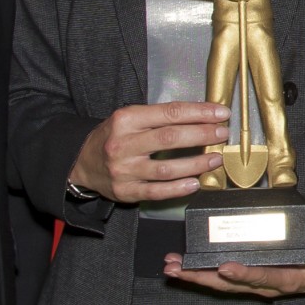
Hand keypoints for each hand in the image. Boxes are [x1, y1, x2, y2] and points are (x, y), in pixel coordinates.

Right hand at [71, 101, 230, 203]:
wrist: (82, 162)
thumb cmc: (114, 137)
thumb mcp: (130, 119)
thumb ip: (160, 117)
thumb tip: (203, 116)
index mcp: (126, 120)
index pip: (169, 113)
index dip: (199, 113)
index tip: (221, 113)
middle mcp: (123, 144)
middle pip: (170, 138)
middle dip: (202, 135)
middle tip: (222, 134)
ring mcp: (123, 170)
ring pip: (166, 168)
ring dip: (196, 164)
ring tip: (215, 159)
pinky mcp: (125, 191)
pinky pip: (156, 192)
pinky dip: (178, 188)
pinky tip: (195, 183)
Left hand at [162, 237, 304, 299]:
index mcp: (290, 280)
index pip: (264, 277)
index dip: (244, 273)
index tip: (224, 267)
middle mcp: (270, 285)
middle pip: (231, 284)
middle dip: (202, 277)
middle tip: (176, 268)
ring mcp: (261, 284)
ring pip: (223, 284)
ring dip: (196, 276)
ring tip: (170, 267)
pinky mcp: (256, 278)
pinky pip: (226, 279)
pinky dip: (205, 273)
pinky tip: (187, 266)